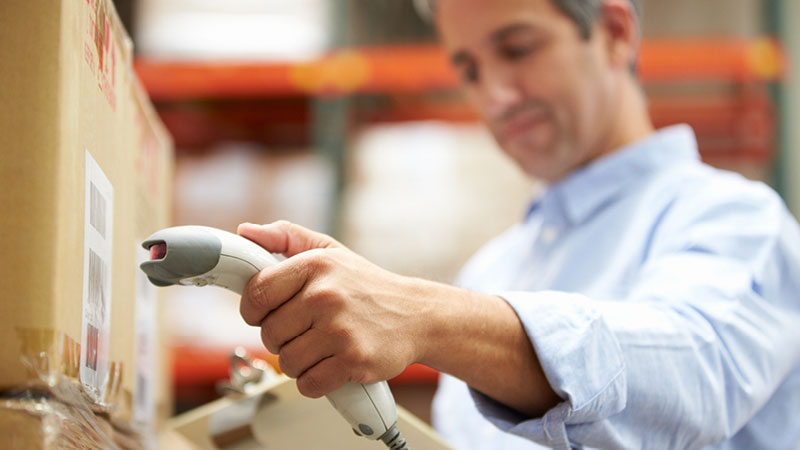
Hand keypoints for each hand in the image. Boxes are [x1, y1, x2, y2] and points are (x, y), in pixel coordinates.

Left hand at [238, 221, 424, 397]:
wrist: (416, 316)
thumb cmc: (366, 286)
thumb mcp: (329, 251)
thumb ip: (285, 237)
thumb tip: (245, 233)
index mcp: (315, 265)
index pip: (257, 294)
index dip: (255, 310)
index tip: (269, 313)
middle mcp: (326, 296)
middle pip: (270, 334)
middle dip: (282, 338)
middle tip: (306, 330)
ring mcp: (340, 330)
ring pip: (287, 362)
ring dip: (300, 362)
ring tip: (322, 347)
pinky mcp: (354, 361)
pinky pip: (309, 383)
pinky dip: (316, 381)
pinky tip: (332, 364)